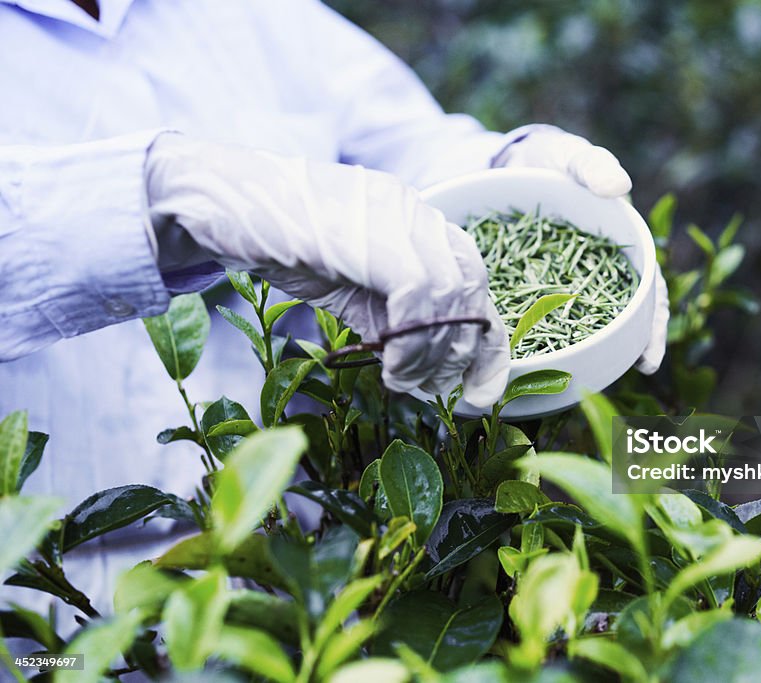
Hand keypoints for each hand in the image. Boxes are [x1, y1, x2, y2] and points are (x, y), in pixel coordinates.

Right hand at [145, 133, 509, 405]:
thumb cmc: (277, 241)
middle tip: (432, 389)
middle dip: (461, 353)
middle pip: (472, 288)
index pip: (475, 280)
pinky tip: (390, 366)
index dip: (488, 342)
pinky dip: (413, 341)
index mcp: (416, 222)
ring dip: (434, 354)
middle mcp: (416, 212)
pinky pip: (419, 293)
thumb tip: (423, 365)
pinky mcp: (370, 230)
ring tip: (404, 382)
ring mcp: (395, 215)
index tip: (482, 390)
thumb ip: (388, 315)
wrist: (217, 201)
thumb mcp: (347, 285)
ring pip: (451, 294)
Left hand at [494, 125, 668, 373]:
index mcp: (620, 245)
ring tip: (581, 383)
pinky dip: (545, 341)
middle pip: (622, 315)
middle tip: (627, 377)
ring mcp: (567, 282)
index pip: (647, 290)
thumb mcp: (570, 157)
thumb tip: (620, 185)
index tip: (650, 356)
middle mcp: (599, 271)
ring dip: (588, 352)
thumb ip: (592, 166)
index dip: (652, 324)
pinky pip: (544, 317)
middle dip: (628, 347)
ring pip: (585, 323)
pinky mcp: (534, 286)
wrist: (507, 165)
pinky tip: (536, 365)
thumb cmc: (549, 160)